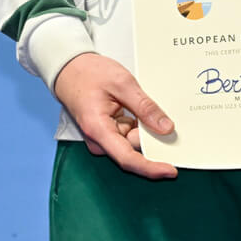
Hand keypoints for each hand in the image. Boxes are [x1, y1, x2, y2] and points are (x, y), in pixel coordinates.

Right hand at [52, 52, 176, 179]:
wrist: (69, 69)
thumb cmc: (90, 74)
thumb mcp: (123, 84)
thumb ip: (145, 107)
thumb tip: (166, 128)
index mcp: (98, 130)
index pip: (127, 158)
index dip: (151, 167)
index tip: (171, 171)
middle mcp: (99, 139)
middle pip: (135, 148)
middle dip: (151, 135)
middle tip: (160, 111)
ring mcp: (103, 137)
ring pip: (134, 140)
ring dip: (144, 126)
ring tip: (138, 101)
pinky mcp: (108, 132)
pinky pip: (130, 133)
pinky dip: (139, 123)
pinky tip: (135, 106)